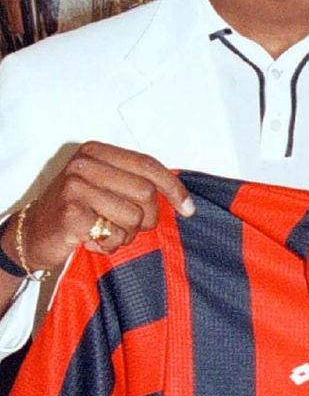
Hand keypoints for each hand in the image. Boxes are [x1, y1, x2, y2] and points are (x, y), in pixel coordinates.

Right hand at [2, 141, 193, 272]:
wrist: (32, 235)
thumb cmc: (78, 211)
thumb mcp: (106, 187)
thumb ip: (137, 183)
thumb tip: (185, 200)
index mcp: (97, 151)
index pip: (148, 165)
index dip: (174, 188)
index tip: (189, 209)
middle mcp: (84, 164)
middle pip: (146, 192)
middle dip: (146, 218)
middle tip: (129, 227)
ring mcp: (74, 187)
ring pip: (133, 216)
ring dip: (126, 234)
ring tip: (107, 232)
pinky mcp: (71, 213)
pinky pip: (114, 234)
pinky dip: (110, 244)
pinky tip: (93, 240)